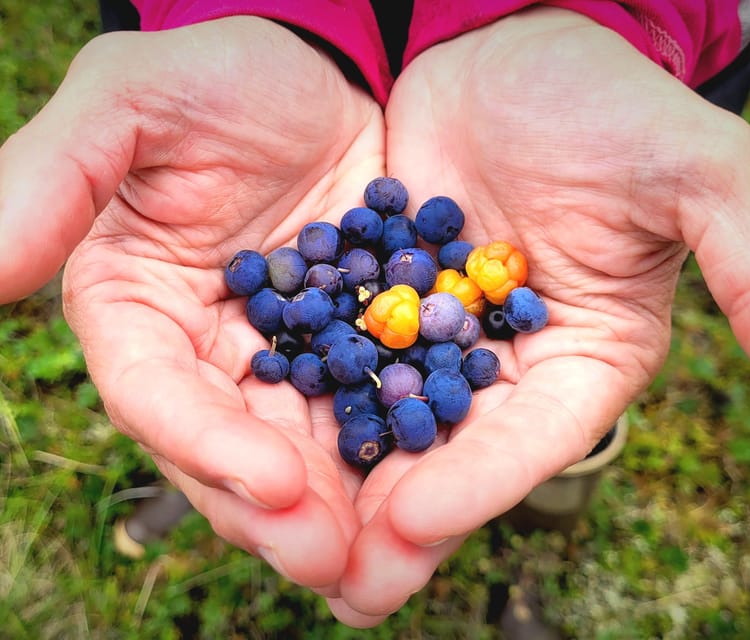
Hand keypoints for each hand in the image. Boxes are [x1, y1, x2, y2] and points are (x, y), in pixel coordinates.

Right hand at [0, 17, 384, 592]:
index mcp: (137, 310)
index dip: (206, 446)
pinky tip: (427, 498)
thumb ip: (51, 181)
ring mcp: (282, 359)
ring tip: (382, 563)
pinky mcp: (351, 348)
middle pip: (229, 450)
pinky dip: (393, 458)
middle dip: (276, 509)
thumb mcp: (134, 102)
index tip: (274, 482)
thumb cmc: (224, 76)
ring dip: (337, 512)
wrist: (326, 71)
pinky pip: (369, 413)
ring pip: (300, 452)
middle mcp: (205, 352)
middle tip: (333, 560)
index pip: (159, 397)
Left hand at [329, 7, 749, 624]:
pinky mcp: (372, 301)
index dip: (478, 483)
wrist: (504, 51)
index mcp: (580, 358)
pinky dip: (299, 396)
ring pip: (382, 419)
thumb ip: (746, 249)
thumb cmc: (601, 103)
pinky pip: (332, 355)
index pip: (532, 438)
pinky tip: (252, 433)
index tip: (413, 523)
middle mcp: (501, 365)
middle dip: (398, 517)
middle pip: (452, 453)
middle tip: (343, 584)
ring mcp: (429, 337)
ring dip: (337, 479)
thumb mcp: (684, 169)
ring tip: (282, 533)